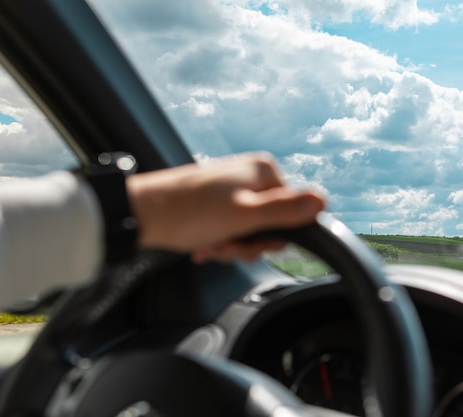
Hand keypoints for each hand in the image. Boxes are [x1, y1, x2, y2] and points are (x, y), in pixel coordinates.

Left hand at [126, 153, 324, 262]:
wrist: (139, 214)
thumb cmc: (188, 213)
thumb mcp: (244, 216)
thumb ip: (285, 210)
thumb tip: (324, 201)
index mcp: (263, 171)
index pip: (292, 212)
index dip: (272, 236)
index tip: (248, 242)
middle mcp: (249, 175)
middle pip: (269, 223)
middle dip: (247, 243)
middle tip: (225, 245)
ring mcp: (230, 187)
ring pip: (247, 229)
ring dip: (229, 245)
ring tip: (209, 244)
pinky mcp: (214, 200)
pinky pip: (229, 227)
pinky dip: (217, 240)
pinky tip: (201, 244)